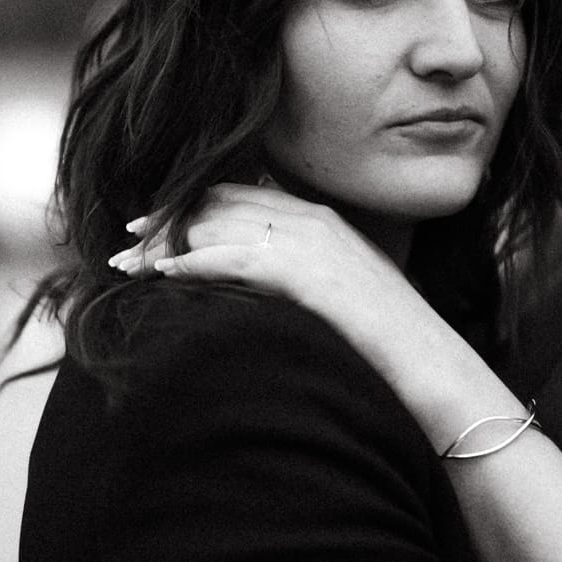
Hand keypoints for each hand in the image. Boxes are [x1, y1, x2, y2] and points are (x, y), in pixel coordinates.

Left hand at [111, 182, 403, 333]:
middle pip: (221, 204)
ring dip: (167, 244)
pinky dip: (193, 263)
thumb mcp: (350, 292)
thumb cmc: (393, 342)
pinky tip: (162, 275)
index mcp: (323, 218)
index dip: (191, 206)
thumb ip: (310, 274)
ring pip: (219, 227)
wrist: (434, 366)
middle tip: (127, 243)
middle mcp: (314, 220)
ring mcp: (313, 244)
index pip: (241, 195)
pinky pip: (235, 259)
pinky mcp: (309, 275)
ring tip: (128, 264)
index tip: (155, 225)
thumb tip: (269, 283)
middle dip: (169, 221)